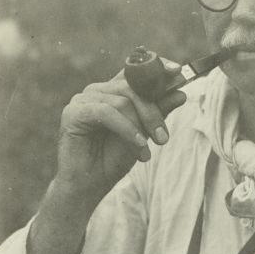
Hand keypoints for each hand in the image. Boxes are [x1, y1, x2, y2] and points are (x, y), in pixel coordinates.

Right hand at [57, 58, 185, 202]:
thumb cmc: (114, 158)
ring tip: (147, 151)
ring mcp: (83, 99)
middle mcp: (98, 90)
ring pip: (122, 101)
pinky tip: (138, 146)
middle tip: (164, 138)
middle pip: (132, 87)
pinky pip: (107, 112)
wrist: (89, 185)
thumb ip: (159, 111)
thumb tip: (181, 93)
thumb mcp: (144, 133)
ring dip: (139, 127)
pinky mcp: (73, 112)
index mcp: (113, 91)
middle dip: (153, 112)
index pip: (137, 71)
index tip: (179, 72)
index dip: (158, 67)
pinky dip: (126, 129)